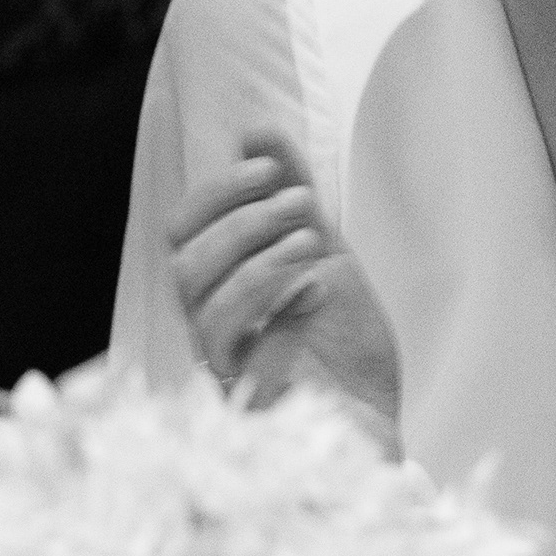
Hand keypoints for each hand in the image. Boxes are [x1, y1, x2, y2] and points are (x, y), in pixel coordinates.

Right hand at [163, 131, 397, 441]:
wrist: (374, 423)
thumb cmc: (345, 349)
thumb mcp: (324, 256)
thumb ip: (290, 196)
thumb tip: (255, 133)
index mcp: (220, 288)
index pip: (184, 230)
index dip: (219, 190)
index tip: (267, 165)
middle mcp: (209, 323)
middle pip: (181, 255)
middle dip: (237, 213)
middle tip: (296, 199)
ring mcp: (222, 357)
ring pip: (195, 288)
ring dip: (253, 246)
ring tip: (310, 234)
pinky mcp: (241, 389)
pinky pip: (226, 334)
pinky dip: (268, 294)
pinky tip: (312, 285)